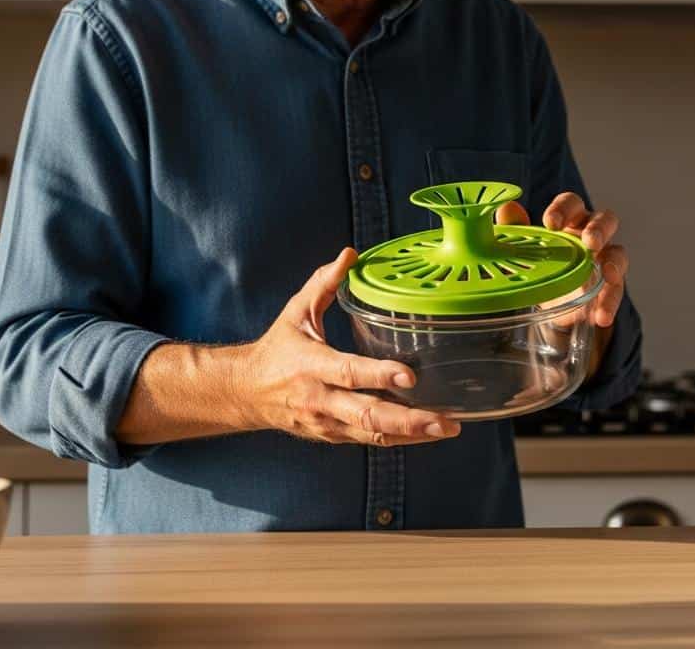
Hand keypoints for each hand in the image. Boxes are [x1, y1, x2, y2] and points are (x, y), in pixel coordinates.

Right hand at [242, 248, 461, 446]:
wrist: (246, 393)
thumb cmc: (278, 347)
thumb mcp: (296, 311)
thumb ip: (324, 283)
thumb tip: (350, 253)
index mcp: (311, 365)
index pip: (348, 372)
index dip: (379, 375)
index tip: (409, 375)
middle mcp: (320, 399)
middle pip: (367, 414)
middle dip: (409, 419)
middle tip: (445, 419)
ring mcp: (328, 423)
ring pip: (373, 434)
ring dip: (413, 434)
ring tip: (448, 427)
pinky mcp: (334, 436)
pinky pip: (370, 441)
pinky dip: (401, 439)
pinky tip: (429, 433)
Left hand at [496, 194, 627, 328]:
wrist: (552, 302)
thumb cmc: (543, 263)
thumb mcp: (526, 249)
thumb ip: (516, 228)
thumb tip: (505, 207)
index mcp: (570, 220)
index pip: (572, 203)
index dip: (564, 209)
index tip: (550, 223)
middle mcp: (591, 235)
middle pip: (605, 219)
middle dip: (599, 229)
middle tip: (590, 242)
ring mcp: (604, 259)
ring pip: (618, 253)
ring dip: (614, 263)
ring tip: (607, 274)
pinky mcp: (610, 285)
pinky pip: (616, 290)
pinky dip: (610, 302)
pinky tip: (601, 316)